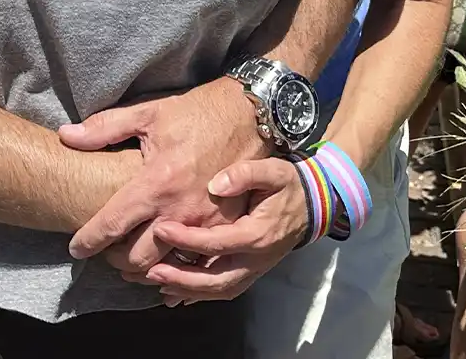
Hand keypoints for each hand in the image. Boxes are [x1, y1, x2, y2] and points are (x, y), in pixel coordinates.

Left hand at [61, 80, 262, 274]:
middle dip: (115, 261)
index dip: (89, 241)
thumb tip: (65, 136)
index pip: (112, 224)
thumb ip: (104, 128)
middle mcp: (181, 210)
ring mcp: (207, 224)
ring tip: (130, 261)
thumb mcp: (149, 113)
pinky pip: (198, 262)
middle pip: (138, 258)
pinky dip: (178, 267)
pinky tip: (164, 262)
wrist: (251, 115)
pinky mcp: (227, 228)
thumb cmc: (197, 113)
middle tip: (105, 253)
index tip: (75, 249)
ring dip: (145, 270)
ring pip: (168, 267)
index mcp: (157, 182)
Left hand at [142, 158, 311, 303]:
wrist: (314, 203)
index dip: (186, 239)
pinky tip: (176, 294)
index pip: (217, 242)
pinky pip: (225, 290)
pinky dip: (200, 295)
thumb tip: (215, 185)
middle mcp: (257, 259)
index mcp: (258, 235)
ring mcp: (256, 269)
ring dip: (188, 290)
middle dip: (182, 278)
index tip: (161, 229)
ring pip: (220, 290)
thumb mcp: (272, 171)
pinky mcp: (253, 271)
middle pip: (217, 280)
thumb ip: (245, 174)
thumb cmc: (289, 185)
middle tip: (151, 271)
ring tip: (158, 283)